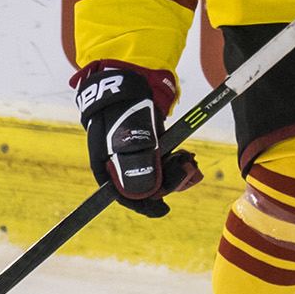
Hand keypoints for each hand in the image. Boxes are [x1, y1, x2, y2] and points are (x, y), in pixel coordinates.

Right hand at [75, 63, 201, 216]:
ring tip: (188, 158)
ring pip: (156, 175)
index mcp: (106, 167)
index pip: (124, 196)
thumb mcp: (132, 139)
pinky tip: (184, 154)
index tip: (164, 210)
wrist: (126, 83)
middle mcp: (119, 165)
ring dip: (174, 171)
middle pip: (144, 187)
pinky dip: (174, 161)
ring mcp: (133, 155)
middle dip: (167, 183)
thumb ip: (139, 166)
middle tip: (186, 168)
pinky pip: (161, 163)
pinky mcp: (146, 147)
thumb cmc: (124, 110)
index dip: (144, 207)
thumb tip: (148, 196)